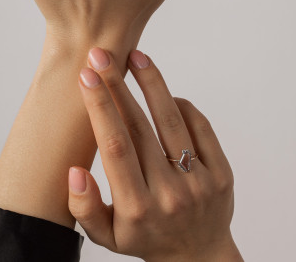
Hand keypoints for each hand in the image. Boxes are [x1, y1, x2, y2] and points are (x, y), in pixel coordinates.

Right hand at [68, 48, 242, 261]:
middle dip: (118, 85)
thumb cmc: (146, 239)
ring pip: (172, 120)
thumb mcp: (108, 236)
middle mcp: (169, 193)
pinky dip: (182, 105)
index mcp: (136, 208)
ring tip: (137, 56)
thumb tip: (74, 171)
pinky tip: (166, 93)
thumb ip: (86, 208)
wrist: (199, 256)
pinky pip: (200, 126)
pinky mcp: (221, 172)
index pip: (114, 147)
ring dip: (153, 83)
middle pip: (140, 127)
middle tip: (103, 55)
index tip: (86, 77)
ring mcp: (199, 182)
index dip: (100, 107)